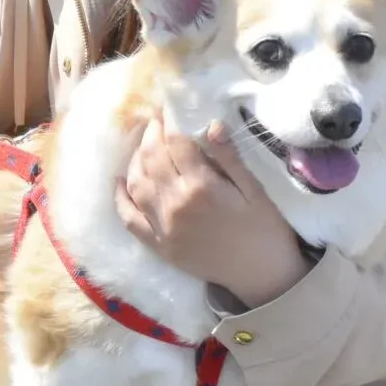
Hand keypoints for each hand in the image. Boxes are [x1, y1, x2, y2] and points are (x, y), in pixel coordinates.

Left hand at [114, 119, 311, 308]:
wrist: (262, 277)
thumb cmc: (265, 230)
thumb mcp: (255, 189)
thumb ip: (229, 158)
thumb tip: (210, 124)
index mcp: (201, 187)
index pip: (176, 143)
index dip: (170, 122)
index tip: (168, 109)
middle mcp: (175, 204)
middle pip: (152, 158)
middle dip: (151, 134)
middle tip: (156, 121)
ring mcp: (162, 227)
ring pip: (137, 183)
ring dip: (136, 159)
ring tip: (144, 145)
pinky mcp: (158, 246)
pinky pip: (130, 219)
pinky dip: (121, 198)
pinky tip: (120, 181)